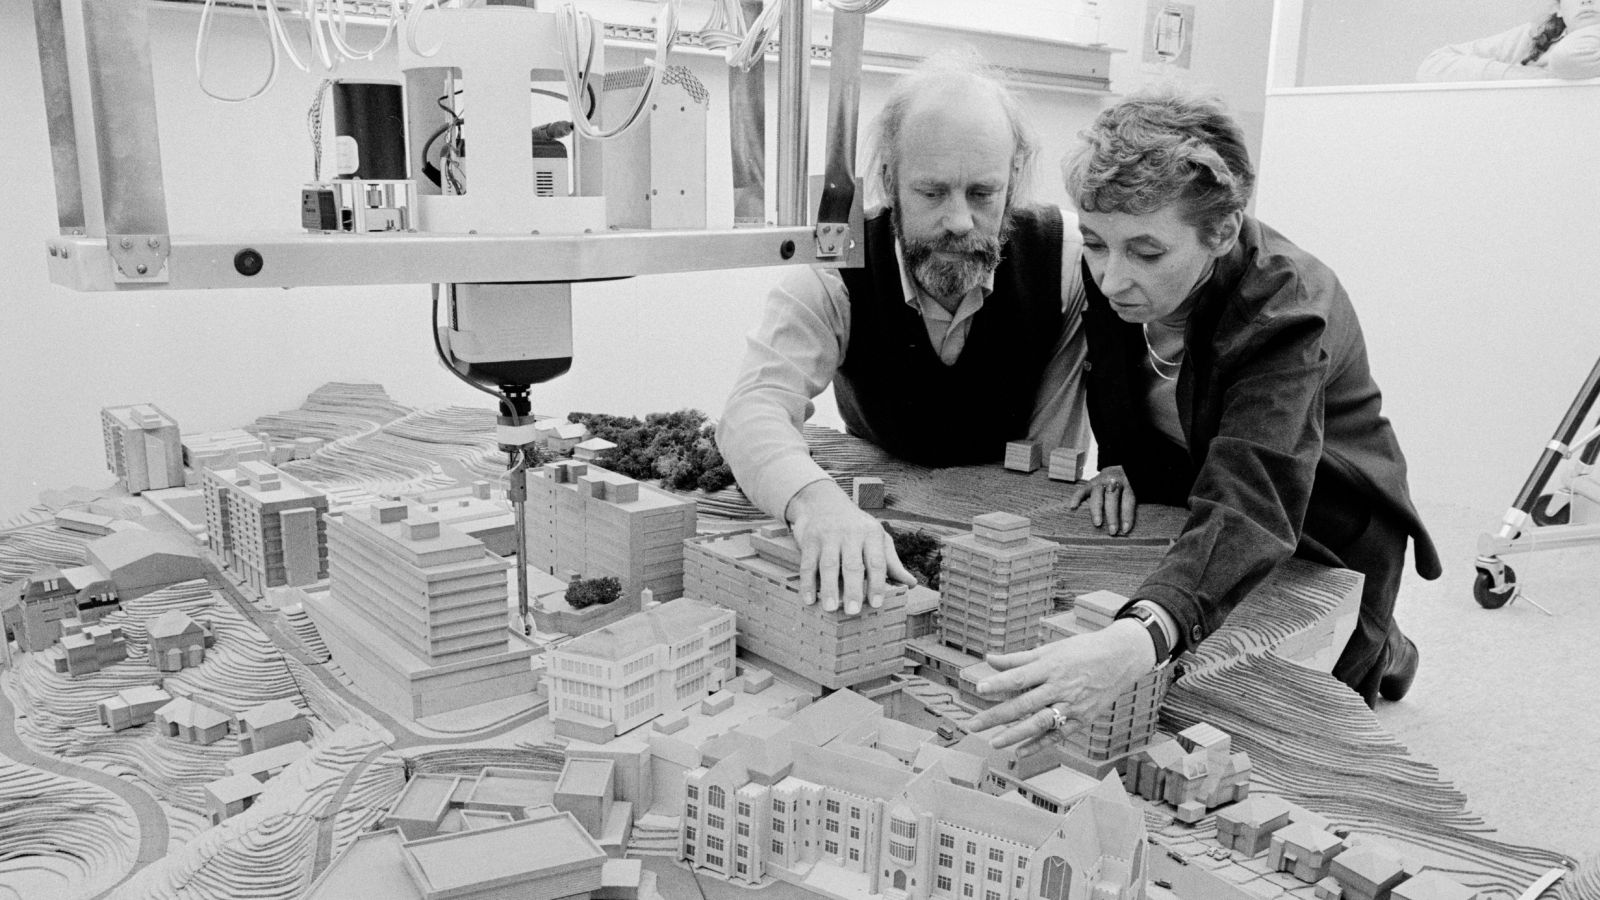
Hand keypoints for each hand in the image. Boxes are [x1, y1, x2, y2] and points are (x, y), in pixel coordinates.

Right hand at [785, 479, 915, 614]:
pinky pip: (808, 564)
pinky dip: (807, 583)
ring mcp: (828, 536)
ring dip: (829, 588)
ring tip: (830, 608)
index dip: (877, 584)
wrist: (824, 501)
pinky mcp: (809, 540)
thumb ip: (891, 562)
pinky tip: (808, 599)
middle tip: (852, 611)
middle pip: (852, 564)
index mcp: (871, 534)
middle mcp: (850, 533)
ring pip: (829, 565)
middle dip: (853, 589)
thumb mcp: (877, 538)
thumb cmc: (856, 526)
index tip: (876, 604)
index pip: (876, 561)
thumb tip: (911, 584)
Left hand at [964, 621, 1154, 753]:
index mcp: (1050, 666)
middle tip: (972, 725)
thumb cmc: (1081, 650)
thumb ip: (1018, 658)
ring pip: (1039, 723)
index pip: (1020, 677)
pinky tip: (1020, 752)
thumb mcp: (1050, 650)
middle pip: (1024, 704)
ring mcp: (1072, 705)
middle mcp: (1060, 687)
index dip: (999, 683)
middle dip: (996, 716)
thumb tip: (989, 659)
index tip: (979, 689)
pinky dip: (1039, 744)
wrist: (1120, 658)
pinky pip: (1058, 735)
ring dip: (1015, 734)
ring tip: (993, 742)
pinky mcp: (1083, 719)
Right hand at [1068, 465, 1136, 534]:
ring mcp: (1101, 480)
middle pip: (1112, 498)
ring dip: (1097, 510)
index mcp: (1128, 482)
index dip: (1127, 515)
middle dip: (1112, 515)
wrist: (1120, 469)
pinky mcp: (1091, 482)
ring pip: (1097, 495)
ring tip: (1097, 523)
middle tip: (1112, 531)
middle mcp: (1113, 480)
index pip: (1128, 499)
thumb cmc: (1128, 485)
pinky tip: (1073, 506)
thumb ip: (1131, 502)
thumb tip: (1130, 525)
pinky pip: (1083, 489)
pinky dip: (1077, 497)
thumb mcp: (1134, 489)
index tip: (1125, 530)